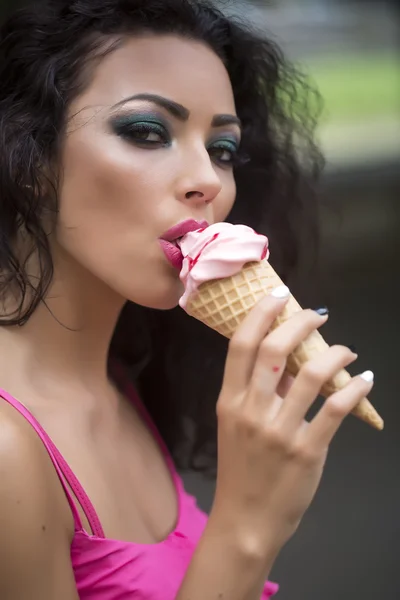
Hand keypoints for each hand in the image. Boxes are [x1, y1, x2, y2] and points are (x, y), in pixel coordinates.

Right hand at [212, 287, 373, 556]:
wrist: (245, 520)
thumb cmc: (241, 470)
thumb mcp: (236, 427)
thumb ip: (257, 393)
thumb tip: (286, 360)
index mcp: (230, 401)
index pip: (241, 346)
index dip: (260, 314)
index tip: (278, 295)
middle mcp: (251, 411)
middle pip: (274, 351)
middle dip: (299, 323)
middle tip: (317, 315)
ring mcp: (279, 432)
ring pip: (311, 375)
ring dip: (335, 354)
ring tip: (347, 351)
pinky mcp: (307, 451)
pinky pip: (335, 409)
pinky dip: (355, 389)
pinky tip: (364, 380)